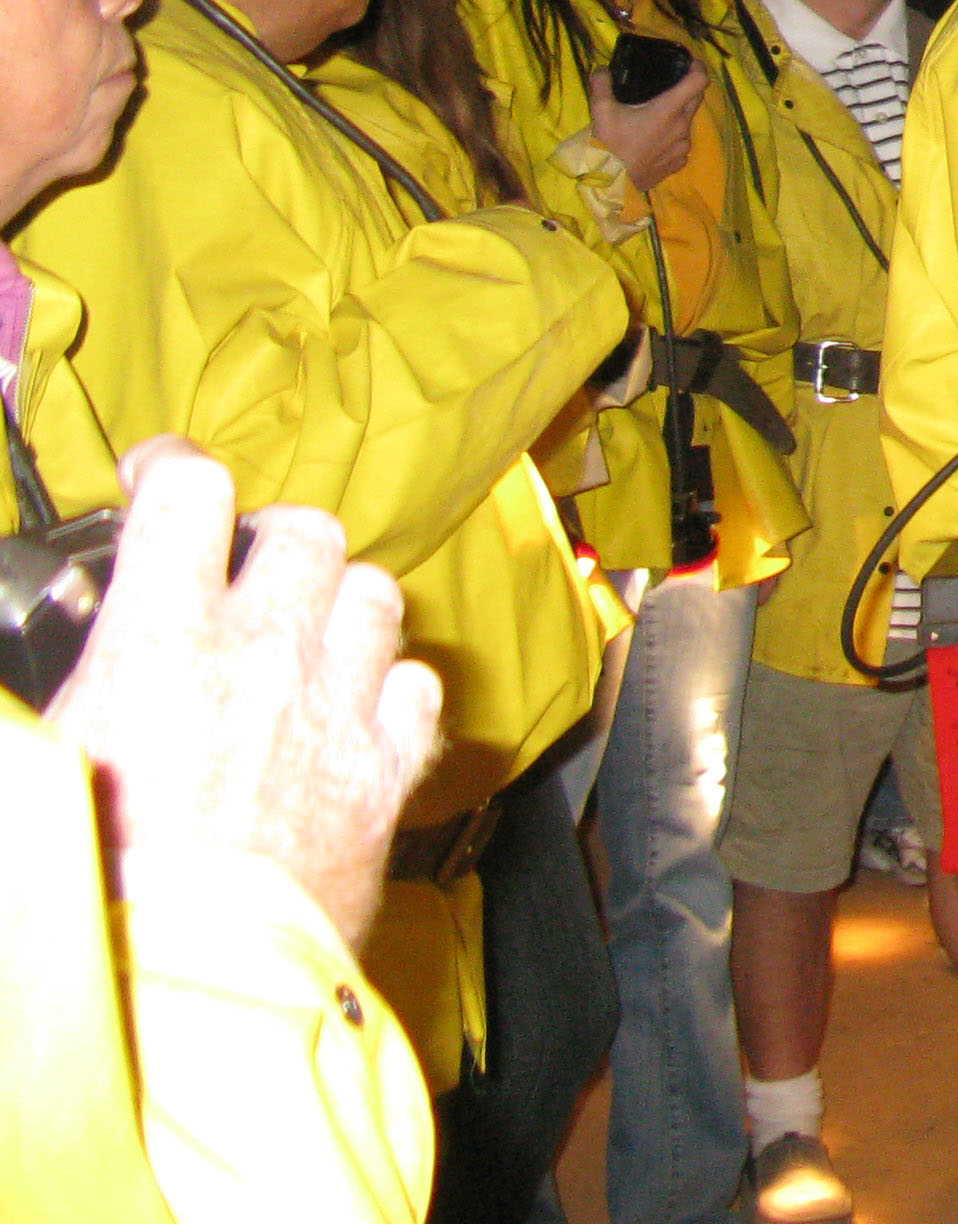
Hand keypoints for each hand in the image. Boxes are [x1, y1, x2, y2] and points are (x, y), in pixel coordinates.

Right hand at [46, 440, 439, 945]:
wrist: (180, 990)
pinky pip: (418, 687)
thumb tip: (56, 652)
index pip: (189, 494)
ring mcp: (339, 708)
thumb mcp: (34, 759)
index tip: (157, 477)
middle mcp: (266, 654)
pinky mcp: (387, 772)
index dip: (170, 467)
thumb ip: (49, 689)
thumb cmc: (89, 883)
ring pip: (376, 594)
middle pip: (306, 532)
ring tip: (304, 631)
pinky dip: (393, 686)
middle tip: (240, 568)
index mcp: (163, 641)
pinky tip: (358, 708)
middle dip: (271, 538)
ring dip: (339, 603)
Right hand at [585, 56, 706, 188]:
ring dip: (678, 116)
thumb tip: (602, 69)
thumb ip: (602, 83)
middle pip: (696, 99)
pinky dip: (673, 138)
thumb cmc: (609, 144)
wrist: (610, 183)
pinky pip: (681, 144)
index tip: (690, 64)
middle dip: (688, 89)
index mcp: (668, 110)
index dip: (698, 69)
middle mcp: (682, 127)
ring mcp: (682, 147)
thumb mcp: (601, 110)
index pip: (699, 81)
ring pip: (688, 123)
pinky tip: (655, 140)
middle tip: (670, 86)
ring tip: (657, 117)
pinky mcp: (677, 163)